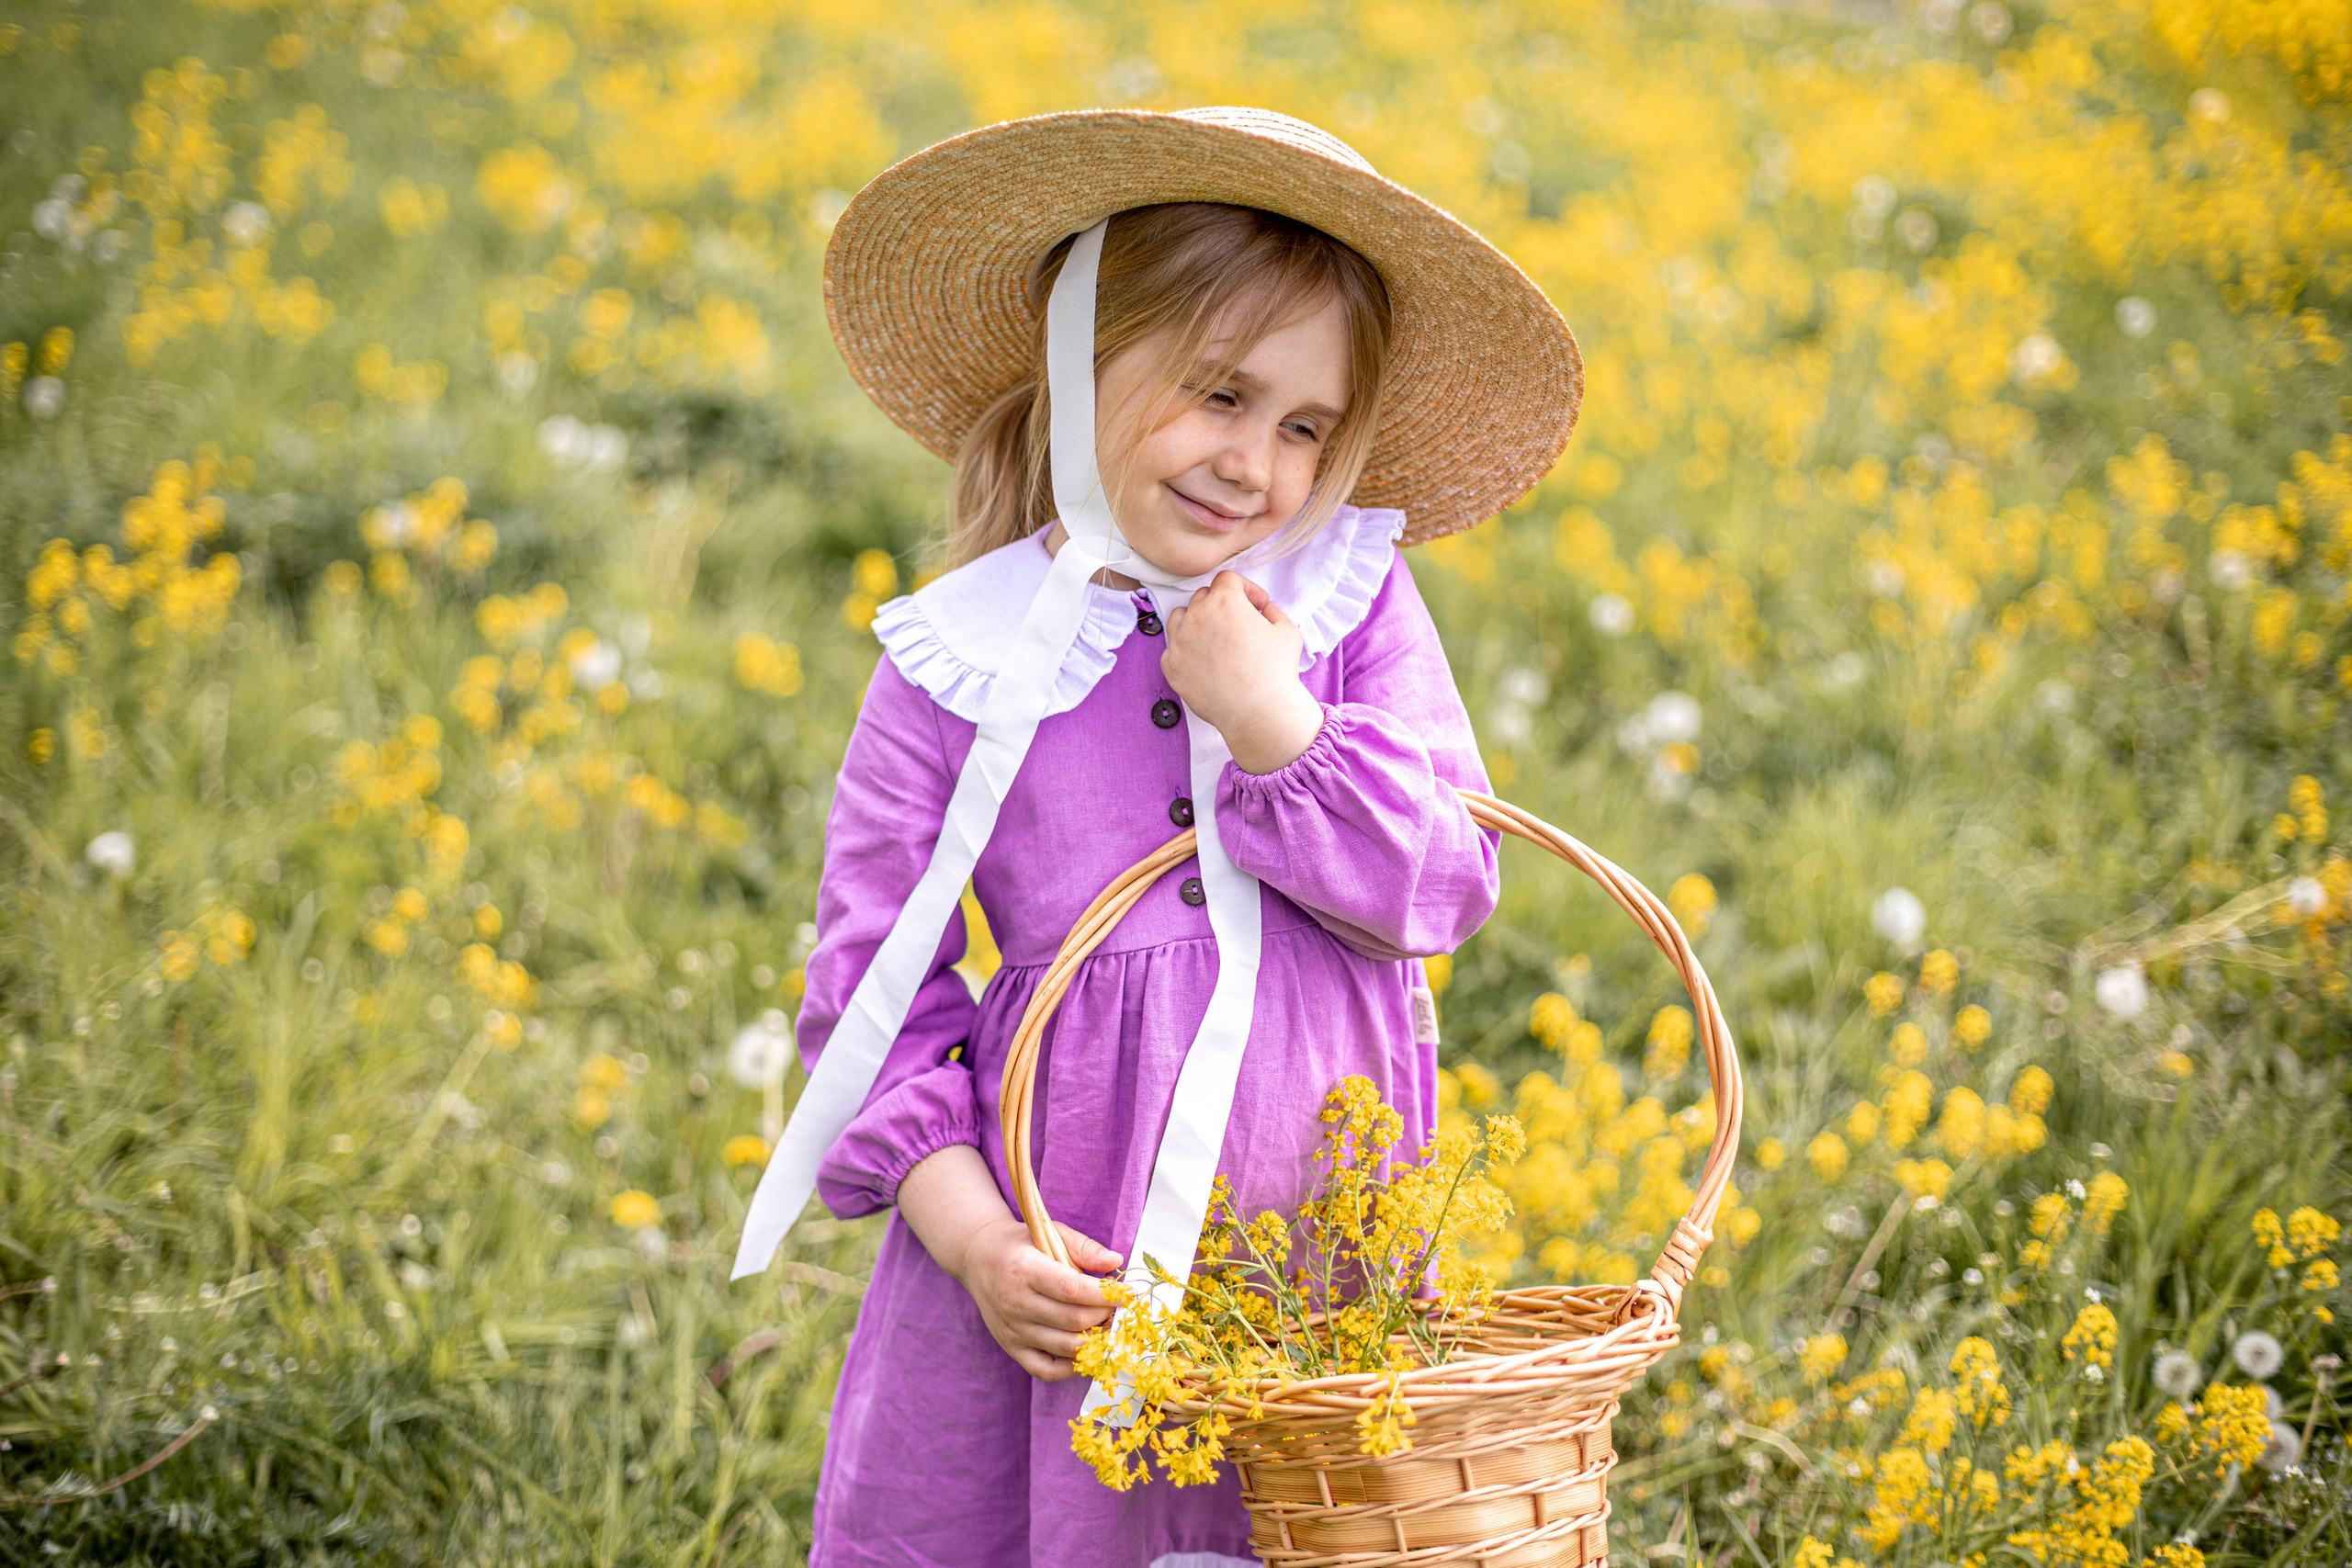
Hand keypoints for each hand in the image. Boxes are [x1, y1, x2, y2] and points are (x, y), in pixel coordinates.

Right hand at [952, 1215, 1123, 1380]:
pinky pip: (1045, 1370)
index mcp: (1025, 1269)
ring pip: (1065, 1347)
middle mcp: (1015, 1303)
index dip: (1105, 1294)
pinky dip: (1070, 1368)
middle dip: (1104, 1316)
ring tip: (1108, 1326)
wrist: (978, 1258)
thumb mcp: (1050, 1233)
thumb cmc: (1021, 1244)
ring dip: (1095, 1341)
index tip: (1127, 1293)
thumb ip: (1083, 1247)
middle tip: (1119, 1309)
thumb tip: (1116, 1261)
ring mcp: (1012, 1329)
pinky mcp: (1011, 1347)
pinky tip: (1086, 1351)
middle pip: (1072, 1320)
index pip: (1072, 1289)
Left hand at [1162, 571, 1325, 774]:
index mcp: (1225, 601)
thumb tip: (1266, 609)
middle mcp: (1197, 616)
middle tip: (1237, 623)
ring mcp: (1180, 641)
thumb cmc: (1276, 671)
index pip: (1227, 579)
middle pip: (1203, 596)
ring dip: (1196, 621)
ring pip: (1180, 617)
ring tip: (1213, 638)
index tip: (1256, 605)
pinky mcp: (1171, 666)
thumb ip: (1275, 613)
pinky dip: (1185, 650)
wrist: (1258, 711)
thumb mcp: (1288, 633)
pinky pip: (1172, 648)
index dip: (1245, 588)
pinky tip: (1203, 661)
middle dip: (1221, 605)